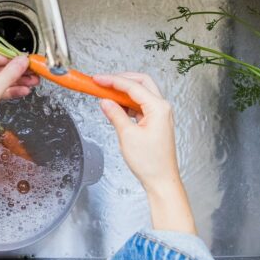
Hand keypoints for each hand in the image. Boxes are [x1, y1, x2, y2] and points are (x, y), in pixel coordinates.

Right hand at [93, 72, 195, 233]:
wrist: (161, 180)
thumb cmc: (151, 162)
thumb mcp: (127, 136)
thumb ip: (115, 115)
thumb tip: (105, 102)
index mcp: (158, 108)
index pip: (132, 86)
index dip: (112, 81)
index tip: (98, 79)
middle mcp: (162, 108)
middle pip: (141, 82)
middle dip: (121, 79)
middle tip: (103, 82)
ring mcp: (160, 114)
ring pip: (141, 93)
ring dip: (123, 91)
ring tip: (106, 93)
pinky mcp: (155, 122)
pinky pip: (140, 105)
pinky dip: (127, 102)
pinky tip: (116, 106)